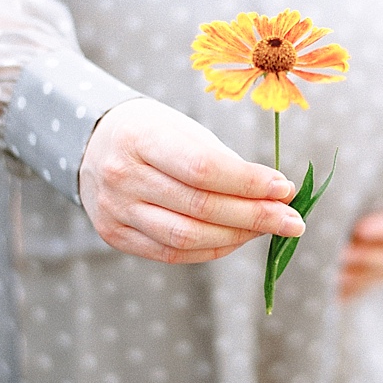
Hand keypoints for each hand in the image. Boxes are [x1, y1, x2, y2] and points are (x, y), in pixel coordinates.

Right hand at [79, 98, 305, 263]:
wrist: (91, 143)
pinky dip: (212, 250)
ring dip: (238, 237)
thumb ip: (224, 162)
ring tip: (268, 229)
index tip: (285, 188)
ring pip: (187, 238)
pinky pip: (171, 253)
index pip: (203, 169)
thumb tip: (277, 195)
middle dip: (254, 216)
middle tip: (291, 220)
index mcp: (140, 139)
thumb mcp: (184, 129)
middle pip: (199, 208)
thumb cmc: (152, 132)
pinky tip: (237, 239)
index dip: (249, 184)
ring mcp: (115, 211)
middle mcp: (122, 177)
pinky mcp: (115, 235)